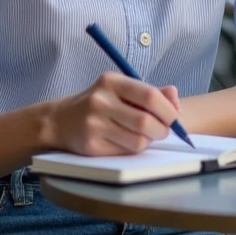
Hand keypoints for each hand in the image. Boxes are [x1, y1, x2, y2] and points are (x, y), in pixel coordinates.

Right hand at [46, 73, 180, 155]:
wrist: (60, 121)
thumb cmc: (99, 104)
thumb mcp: (120, 89)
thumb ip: (150, 92)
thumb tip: (175, 97)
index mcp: (111, 81)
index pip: (149, 96)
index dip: (168, 110)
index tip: (173, 117)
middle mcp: (100, 101)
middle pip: (146, 122)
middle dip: (162, 130)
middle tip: (161, 130)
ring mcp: (94, 124)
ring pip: (138, 141)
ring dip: (148, 141)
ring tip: (142, 135)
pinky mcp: (92, 145)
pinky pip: (125, 152)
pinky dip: (133, 149)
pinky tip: (125, 141)